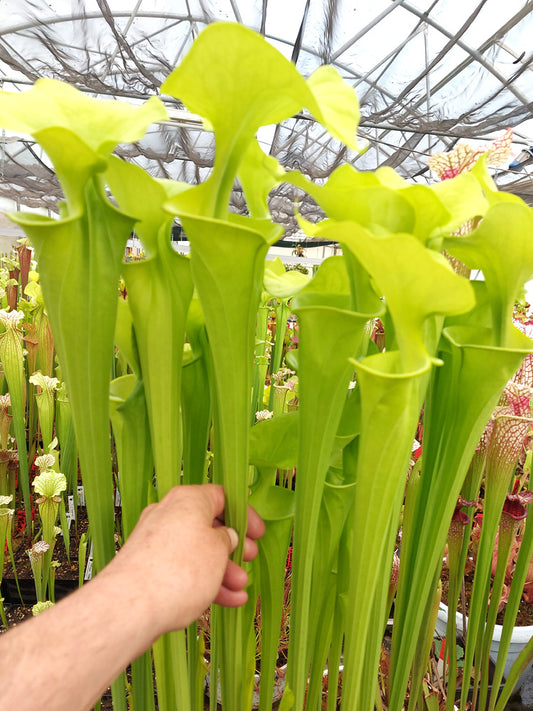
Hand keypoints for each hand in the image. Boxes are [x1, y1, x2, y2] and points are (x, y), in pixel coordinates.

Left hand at [105, 484, 264, 634]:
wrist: (130, 607)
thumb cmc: (179, 571)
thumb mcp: (219, 549)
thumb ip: (227, 539)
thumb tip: (225, 537)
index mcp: (188, 500)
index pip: (222, 497)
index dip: (244, 515)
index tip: (257, 533)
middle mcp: (168, 514)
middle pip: (208, 526)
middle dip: (232, 548)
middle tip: (248, 559)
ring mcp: (154, 541)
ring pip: (196, 552)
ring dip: (221, 570)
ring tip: (239, 590)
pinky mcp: (146, 566)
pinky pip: (181, 569)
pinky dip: (202, 582)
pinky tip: (224, 600)